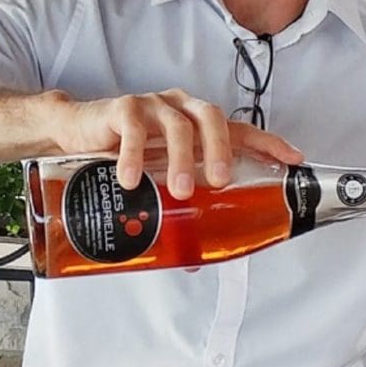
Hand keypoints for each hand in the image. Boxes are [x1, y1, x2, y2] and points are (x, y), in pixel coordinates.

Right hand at [51, 90, 302, 199]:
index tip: (293, 160)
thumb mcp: (154, 181)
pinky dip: (134, 155)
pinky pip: (134, 129)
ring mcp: (152, 106)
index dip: (268, 142)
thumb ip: (175, 211)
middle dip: (221, 150)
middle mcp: (180, 109)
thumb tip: (195, 260)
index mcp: (196, 125)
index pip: (240, 129)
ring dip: (182, 159)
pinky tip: (129, 180)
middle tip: (219, 182)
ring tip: (179, 191)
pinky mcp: (122, 109)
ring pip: (178, 125)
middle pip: (213, 118)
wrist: (72, 135)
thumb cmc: (122, 156)